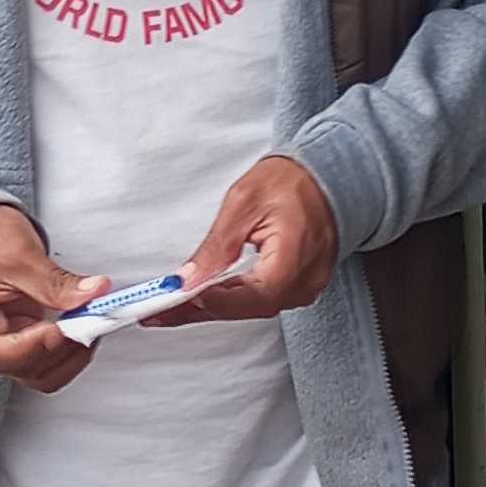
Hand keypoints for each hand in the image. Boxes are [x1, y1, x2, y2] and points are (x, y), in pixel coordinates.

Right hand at [0, 204, 105, 393]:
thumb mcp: (17, 253)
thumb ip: (55, 282)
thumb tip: (93, 294)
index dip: (34, 346)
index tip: (66, 327)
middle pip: (21, 369)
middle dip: (61, 349)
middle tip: (91, 320)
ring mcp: (1, 343)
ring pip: (40, 371)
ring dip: (71, 352)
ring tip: (91, 320)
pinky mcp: (21, 338)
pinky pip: (48, 355)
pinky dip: (70, 344)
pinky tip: (84, 322)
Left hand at [159, 157, 338, 323]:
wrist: (327, 175)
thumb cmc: (292, 181)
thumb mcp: (244, 202)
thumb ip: (216, 246)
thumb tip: (188, 279)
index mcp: (295, 257)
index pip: (251, 296)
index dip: (211, 302)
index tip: (175, 300)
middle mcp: (305, 280)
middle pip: (248, 308)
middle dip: (200, 310)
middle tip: (158, 311)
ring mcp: (305, 286)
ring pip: (253, 308)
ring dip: (212, 307)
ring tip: (173, 307)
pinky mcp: (300, 286)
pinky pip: (262, 300)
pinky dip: (231, 299)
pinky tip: (205, 299)